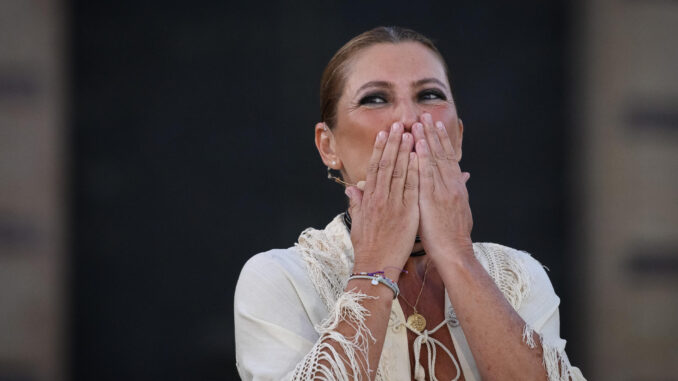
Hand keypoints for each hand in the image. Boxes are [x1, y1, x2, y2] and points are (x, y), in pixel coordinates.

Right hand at [345, 122, 419, 279]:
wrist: (376, 266)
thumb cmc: (367, 246)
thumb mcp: (358, 222)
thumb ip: (357, 202)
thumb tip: (352, 187)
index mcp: (369, 199)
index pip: (374, 167)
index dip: (380, 149)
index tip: (384, 134)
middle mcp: (380, 198)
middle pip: (387, 165)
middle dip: (394, 143)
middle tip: (399, 124)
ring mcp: (393, 205)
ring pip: (399, 172)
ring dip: (405, 152)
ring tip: (410, 134)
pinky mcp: (407, 214)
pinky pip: (412, 189)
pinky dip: (415, 172)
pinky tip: (420, 158)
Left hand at [412, 113, 472, 258]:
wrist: (454, 252)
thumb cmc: (453, 235)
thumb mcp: (460, 208)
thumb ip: (459, 190)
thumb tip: (464, 176)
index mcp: (456, 187)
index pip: (448, 158)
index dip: (441, 140)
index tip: (434, 125)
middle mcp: (451, 185)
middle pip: (442, 154)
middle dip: (433, 133)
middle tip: (425, 115)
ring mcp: (442, 191)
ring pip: (434, 160)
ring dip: (426, 140)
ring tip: (419, 123)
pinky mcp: (433, 200)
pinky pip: (426, 175)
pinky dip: (421, 159)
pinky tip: (416, 146)